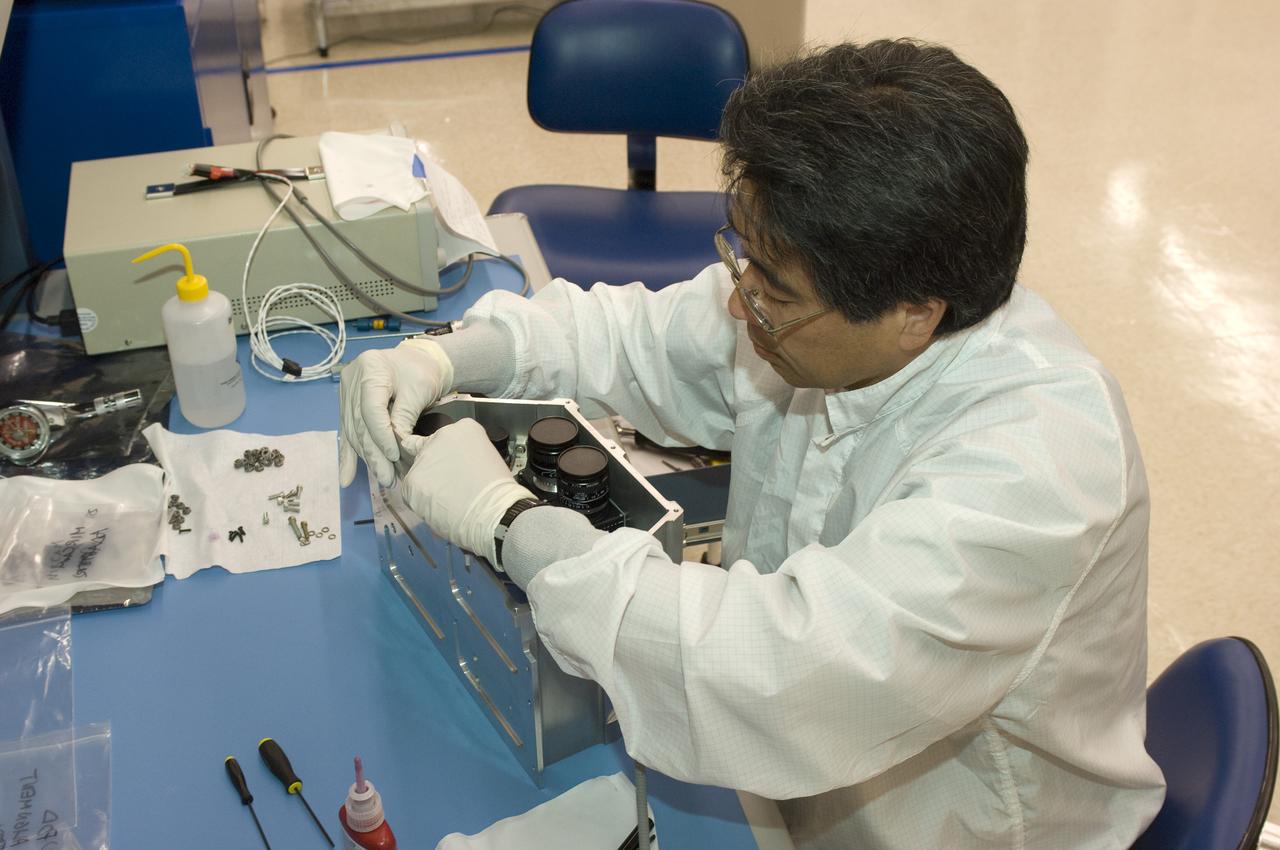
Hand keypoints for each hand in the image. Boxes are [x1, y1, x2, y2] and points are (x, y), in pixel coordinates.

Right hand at [338, 337, 454, 487]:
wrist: (417, 362)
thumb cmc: (422, 372)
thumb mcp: (420, 389)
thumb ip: (405, 414)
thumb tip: (395, 445)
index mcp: (370, 367)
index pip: (371, 408)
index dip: (381, 434)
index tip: (394, 455)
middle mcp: (352, 380)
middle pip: (360, 423)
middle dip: (374, 454)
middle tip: (388, 478)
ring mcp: (347, 394)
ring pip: (354, 432)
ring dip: (368, 458)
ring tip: (384, 478)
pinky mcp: (347, 407)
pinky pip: (348, 434)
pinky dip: (349, 456)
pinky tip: (346, 478)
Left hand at [400, 418, 535, 567]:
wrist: (495, 513)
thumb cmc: (499, 492)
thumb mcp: (486, 461)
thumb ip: (464, 459)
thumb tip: (452, 473)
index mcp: (464, 429)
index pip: (446, 439)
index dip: (447, 457)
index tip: (453, 469)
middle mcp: (440, 436)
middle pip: (429, 453)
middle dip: (436, 471)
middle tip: (452, 489)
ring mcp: (424, 458)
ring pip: (420, 474)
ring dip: (428, 488)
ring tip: (448, 504)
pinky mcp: (412, 480)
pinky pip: (412, 493)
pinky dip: (422, 503)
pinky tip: (440, 510)